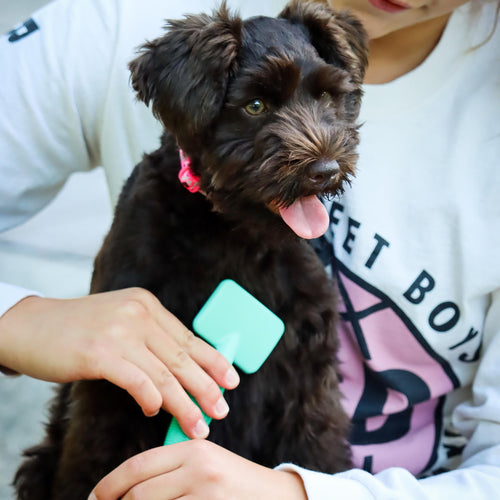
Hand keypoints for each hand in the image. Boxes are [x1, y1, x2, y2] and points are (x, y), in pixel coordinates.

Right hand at [0, 288, 238, 437]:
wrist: (30, 325)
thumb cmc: (78, 329)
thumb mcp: (120, 320)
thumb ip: (149, 337)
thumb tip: (182, 369)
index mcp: (146, 304)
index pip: (188, 337)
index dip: (212, 361)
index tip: (231, 380)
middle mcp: (137, 313)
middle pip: (182, 356)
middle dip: (206, 386)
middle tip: (222, 409)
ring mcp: (119, 332)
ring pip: (164, 374)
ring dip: (184, 404)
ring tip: (198, 424)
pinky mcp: (99, 353)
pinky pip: (137, 382)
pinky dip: (151, 400)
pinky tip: (154, 412)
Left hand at [89, 440, 307, 499]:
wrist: (276, 497)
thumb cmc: (234, 483)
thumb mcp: (206, 463)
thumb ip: (173, 466)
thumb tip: (129, 485)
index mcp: (194, 449)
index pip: (139, 465)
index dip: (110, 484)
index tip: (95, 497)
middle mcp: (198, 468)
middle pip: (139, 492)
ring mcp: (206, 494)